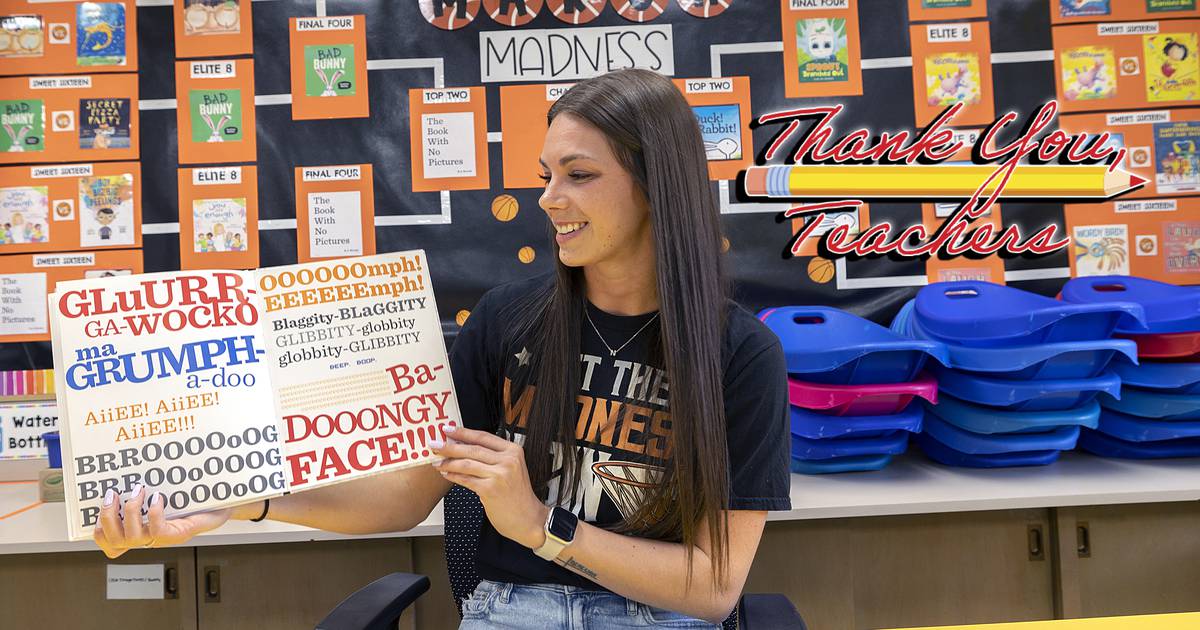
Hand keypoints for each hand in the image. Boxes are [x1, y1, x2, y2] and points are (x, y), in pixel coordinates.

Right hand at [93, 484, 232, 558]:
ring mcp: (163, 539)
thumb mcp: (165, 495)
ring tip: (137, 490)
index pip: (111, 545)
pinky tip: (158, 498)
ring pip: (132, 537)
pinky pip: (157, 531)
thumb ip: (145, 489)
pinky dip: (154, 513)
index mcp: (141, 533)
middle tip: (111, 494)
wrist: (222, 505)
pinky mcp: (178, 535)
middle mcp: (149, 540)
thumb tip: (123, 470)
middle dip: (106, 516)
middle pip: (114, 540)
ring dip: (129, 511)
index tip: (94, 514)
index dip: (98, 534)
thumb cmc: (194, 501)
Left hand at [431, 426, 549, 549]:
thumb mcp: (512, 469)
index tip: (447, 429)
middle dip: (450, 446)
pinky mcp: (490, 489)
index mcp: (513, 451)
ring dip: (448, 462)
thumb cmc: (518, 496)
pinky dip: (453, 476)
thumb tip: (465, 447)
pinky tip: (445, 474)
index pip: (483, 437)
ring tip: (436, 461)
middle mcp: (508, 460)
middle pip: (472, 448)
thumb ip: (494, 457)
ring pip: (467, 463)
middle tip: (434, 444)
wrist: (528, 519)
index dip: (463, 432)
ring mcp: (500, 475)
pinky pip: (466, 480)